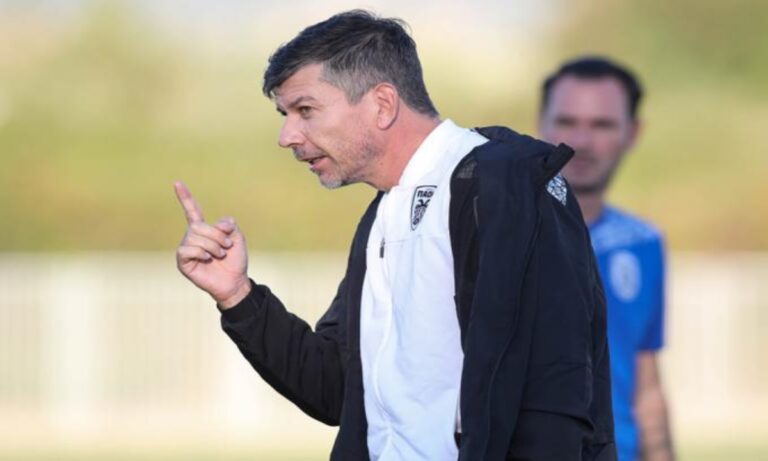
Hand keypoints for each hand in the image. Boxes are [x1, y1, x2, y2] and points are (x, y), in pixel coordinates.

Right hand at [174, 181, 250, 308]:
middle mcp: (192, 237)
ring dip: (212, 246)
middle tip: (227, 246)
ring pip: (193, 237)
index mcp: (204, 230)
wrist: (235, 281)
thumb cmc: (235, 261)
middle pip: (198, 226)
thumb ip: (229, 225)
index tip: (177, 182)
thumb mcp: (238, 238)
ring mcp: (187, 249)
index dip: (185, 197)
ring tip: (220, 255)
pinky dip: (200, 252)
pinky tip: (207, 259)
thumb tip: (217, 224)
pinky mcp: (183, 262)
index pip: (192, 210)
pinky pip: (186, 250)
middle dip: (216, 235)